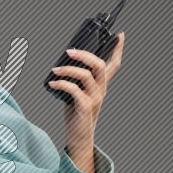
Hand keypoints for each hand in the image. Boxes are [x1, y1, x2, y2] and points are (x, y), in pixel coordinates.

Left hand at [47, 31, 124, 171]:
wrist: (79, 138)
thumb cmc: (77, 114)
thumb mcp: (78, 93)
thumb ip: (77, 80)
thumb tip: (64, 61)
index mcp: (101, 85)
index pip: (114, 64)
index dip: (118, 49)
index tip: (120, 34)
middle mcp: (101, 90)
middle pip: (101, 65)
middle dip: (85, 55)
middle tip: (69, 51)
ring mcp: (94, 99)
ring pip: (87, 76)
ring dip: (69, 69)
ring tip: (55, 69)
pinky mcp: (85, 108)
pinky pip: (75, 90)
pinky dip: (62, 83)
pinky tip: (52, 82)